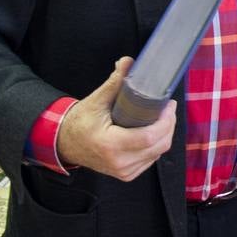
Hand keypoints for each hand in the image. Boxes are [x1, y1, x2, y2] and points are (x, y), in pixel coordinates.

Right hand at [55, 57, 175, 180]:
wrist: (66, 143)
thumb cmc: (80, 122)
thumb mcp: (96, 100)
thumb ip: (115, 82)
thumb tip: (128, 62)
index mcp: (110, 145)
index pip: (149, 136)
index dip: (165, 121)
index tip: (168, 105)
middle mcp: (119, 162)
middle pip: (159, 145)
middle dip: (169, 125)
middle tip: (168, 108)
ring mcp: (123, 171)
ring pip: (158, 153)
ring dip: (165, 134)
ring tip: (163, 117)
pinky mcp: (127, 174)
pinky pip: (151, 160)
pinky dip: (156, 145)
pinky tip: (155, 131)